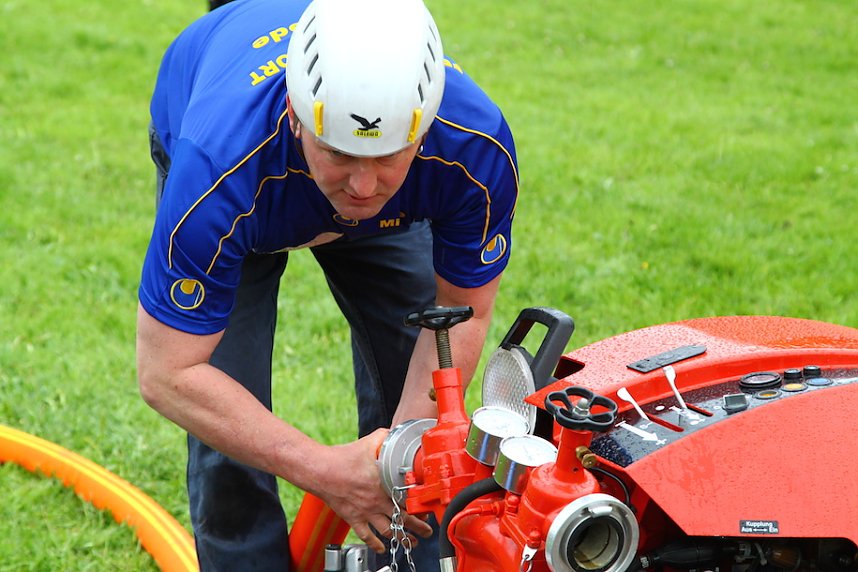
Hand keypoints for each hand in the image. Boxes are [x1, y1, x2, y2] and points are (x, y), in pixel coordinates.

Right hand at [314, 429, 432, 552]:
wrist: (321, 470)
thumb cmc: (344, 456)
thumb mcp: (370, 442)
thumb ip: (386, 438)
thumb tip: (396, 435)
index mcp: (384, 484)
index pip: (409, 499)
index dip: (421, 506)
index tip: (428, 509)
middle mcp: (377, 502)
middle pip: (403, 519)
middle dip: (418, 527)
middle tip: (427, 530)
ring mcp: (365, 512)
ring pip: (388, 531)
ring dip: (402, 539)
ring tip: (411, 543)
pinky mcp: (353, 518)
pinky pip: (366, 536)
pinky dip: (375, 545)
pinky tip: (381, 548)